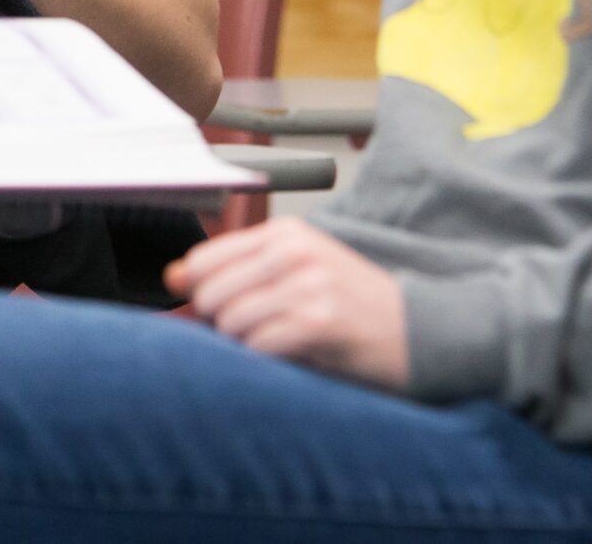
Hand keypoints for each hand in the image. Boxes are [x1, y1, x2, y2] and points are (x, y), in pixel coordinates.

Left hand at [166, 217, 410, 389]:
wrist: (419, 332)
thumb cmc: (353, 305)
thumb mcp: (293, 274)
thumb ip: (232, 272)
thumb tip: (172, 276)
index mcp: (286, 233)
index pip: (205, 260)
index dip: (204, 293)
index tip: (224, 309)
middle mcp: (294, 251)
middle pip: (211, 293)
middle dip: (224, 323)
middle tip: (262, 330)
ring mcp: (307, 285)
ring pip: (231, 322)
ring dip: (249, 344)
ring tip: (283, 341)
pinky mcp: (318, 322)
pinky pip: (258, 346)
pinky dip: (268, 358)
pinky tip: (295, 354)